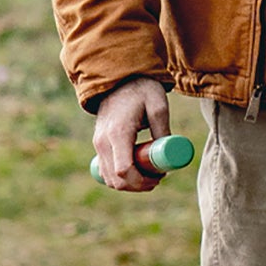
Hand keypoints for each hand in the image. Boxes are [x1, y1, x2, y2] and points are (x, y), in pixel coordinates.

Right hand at [92, 77, 171, 191]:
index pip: (124, 170)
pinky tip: (134, 173)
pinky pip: (104, 171)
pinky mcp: (98, 145)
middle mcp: (103, 142)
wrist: (118, 79)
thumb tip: (168, 155)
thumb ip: (163, 130)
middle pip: (116, 179)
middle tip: (157, 179)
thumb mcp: (158, 106)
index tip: (159, 176)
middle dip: (138, 186)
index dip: (143, 181)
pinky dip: (118, 179)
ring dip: (128, 184)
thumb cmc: (141, 90)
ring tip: (147, 176)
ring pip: (108, 179)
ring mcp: (97, 144)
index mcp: (118, 133)